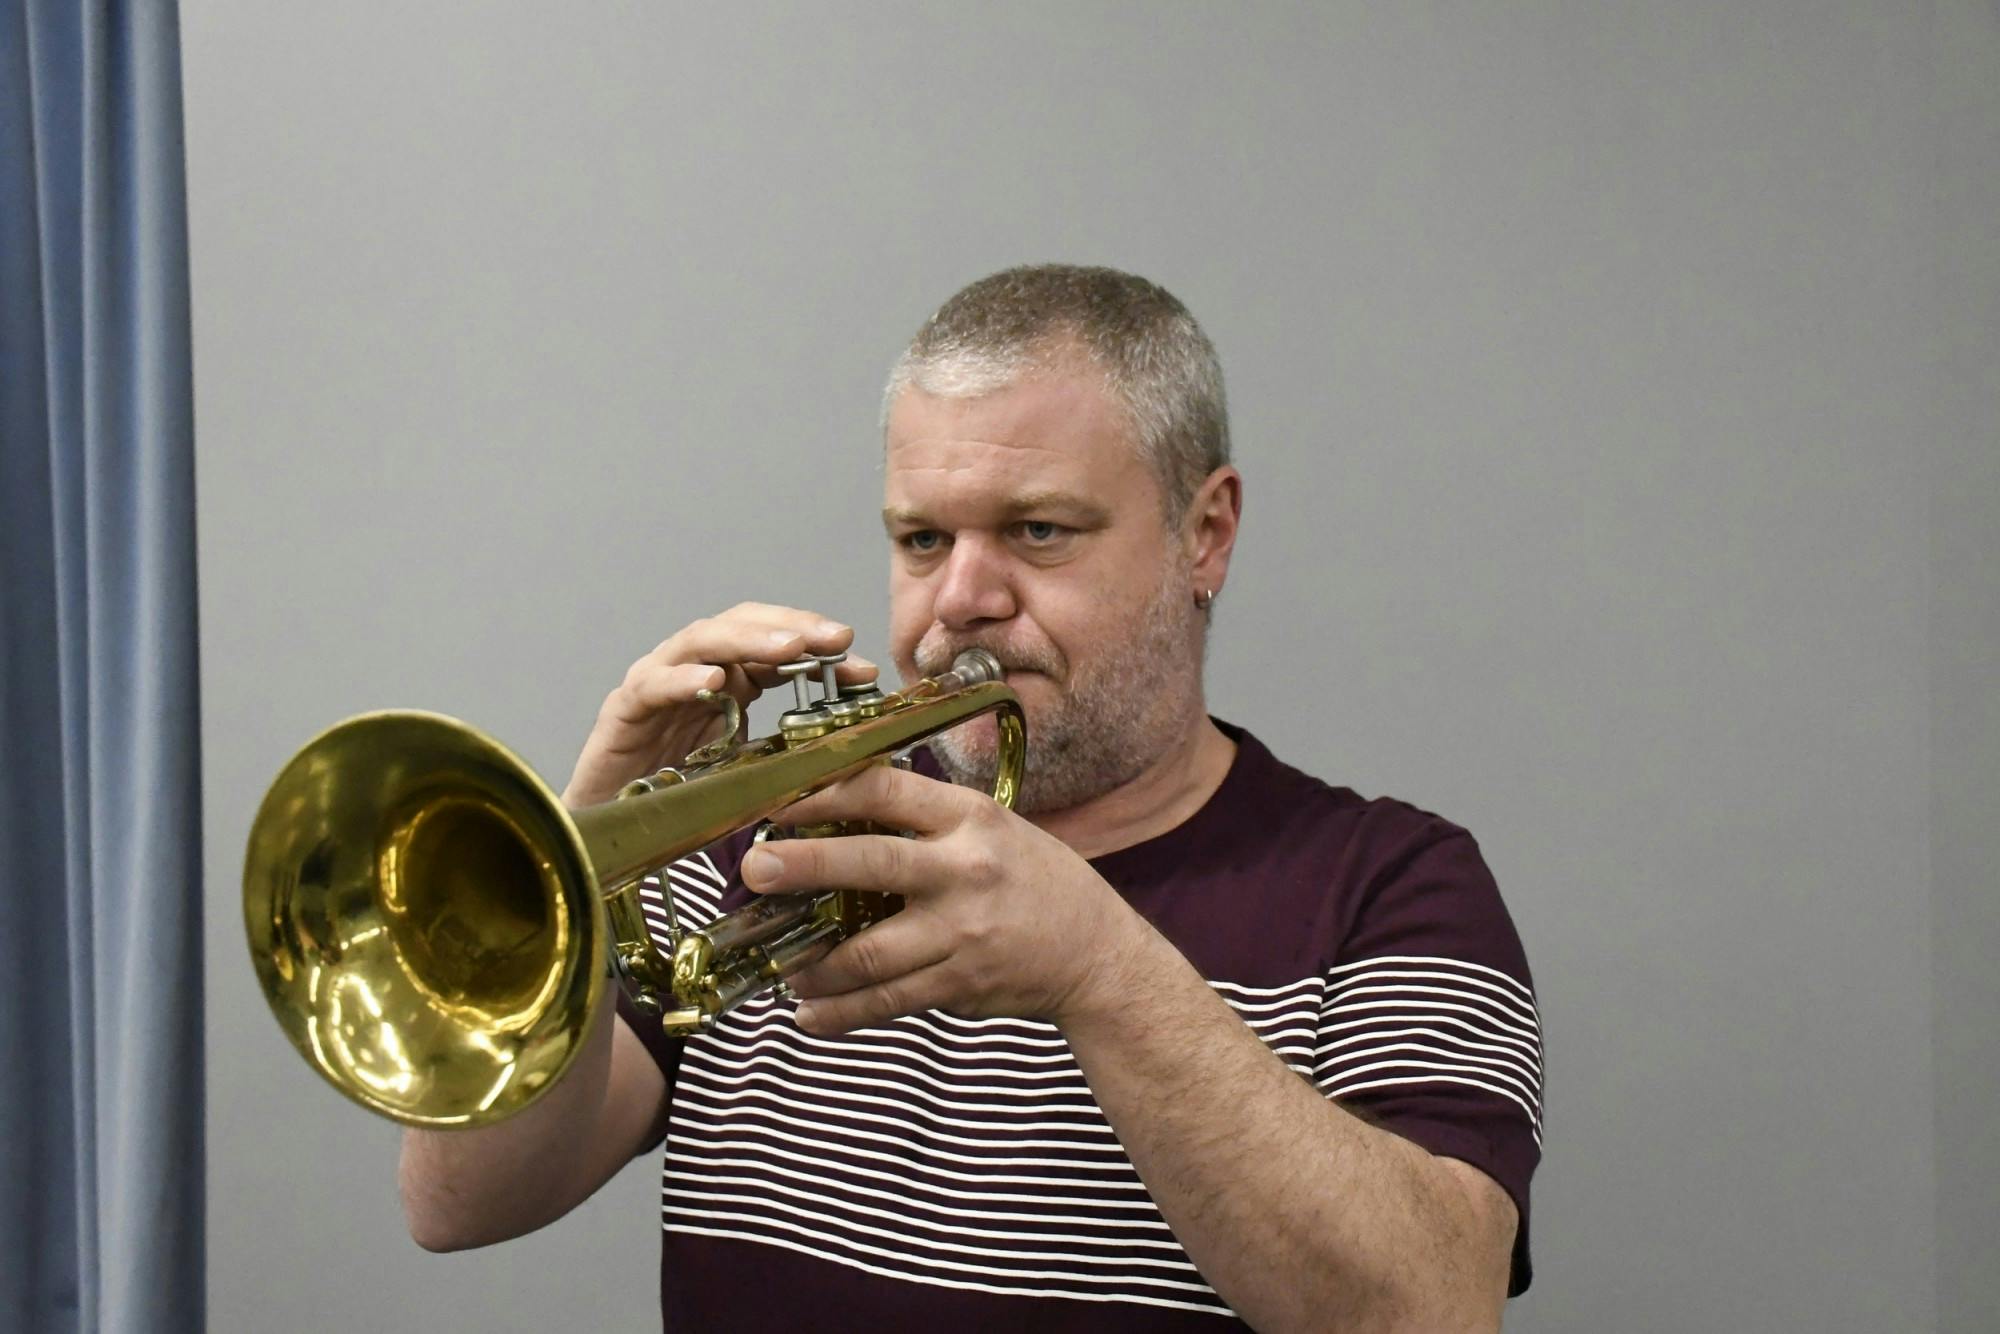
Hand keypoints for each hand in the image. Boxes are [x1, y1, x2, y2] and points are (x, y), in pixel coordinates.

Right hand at [561, 603, 874, 807]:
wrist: (614, 831)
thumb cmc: (681, 799)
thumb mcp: (750, 770)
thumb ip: (789, 746)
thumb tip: (851, 737)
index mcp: (729, 681)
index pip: (774, 643)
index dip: (817, 645)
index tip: (861, 662)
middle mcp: (692, 671)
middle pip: (741, 627)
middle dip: (791, 628)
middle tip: (834, 638)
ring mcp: (655, 685)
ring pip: (699, 642)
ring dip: (746, 641)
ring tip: (788, 649)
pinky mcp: (622, 712)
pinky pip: (651, 686)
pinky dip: (681, 680)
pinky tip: (712, 684)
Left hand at [739, 764, 1156, 1033]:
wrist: (1096, 954)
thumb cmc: (1034, 880)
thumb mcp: (993, 827)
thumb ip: (926, 820)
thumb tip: (835, 813)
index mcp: (970, 817)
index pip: (885, 790)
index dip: (824, 793)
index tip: (778, 801)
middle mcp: (964, 869)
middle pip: (870, 863)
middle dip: (803, 866)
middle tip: (754, 869)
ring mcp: (962, 931)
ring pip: (867, 951)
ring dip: (812, 962)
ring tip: (780, 967)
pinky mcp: (959, 984)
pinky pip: (886, 1001)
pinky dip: (840, 1012)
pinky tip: (809, 1015)